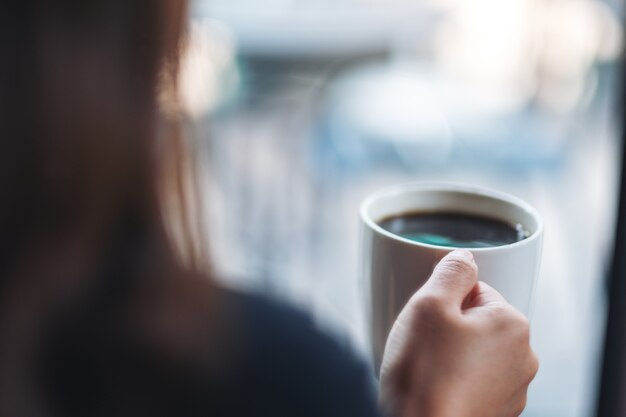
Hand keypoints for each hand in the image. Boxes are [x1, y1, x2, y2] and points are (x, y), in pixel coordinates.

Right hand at [379, 250, 538, 416]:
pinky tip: (436, 386)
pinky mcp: (496, 410)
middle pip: (477, 320)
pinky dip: (454, 378)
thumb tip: (465, 257)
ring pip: (474, 350)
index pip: (475, 290)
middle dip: (449, 327)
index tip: (429, 321)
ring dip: (452, 353)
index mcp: (512, 324)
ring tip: (429, 369)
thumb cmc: (424, 374)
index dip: (443, 301)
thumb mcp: (429, 304)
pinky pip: (473, 378)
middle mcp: (522, 357)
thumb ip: (451, 271)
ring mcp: (512, 388)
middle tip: (425, 344)